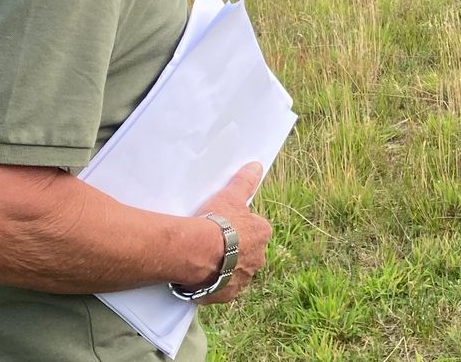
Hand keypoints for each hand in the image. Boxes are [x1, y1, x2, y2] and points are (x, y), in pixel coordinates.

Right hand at [188, 162, 272, 304]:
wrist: (197, 251)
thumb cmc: (217, 222)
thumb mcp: (231, 197)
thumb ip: (245, 182)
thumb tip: (256, 165)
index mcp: (262, 235)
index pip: (256, 230)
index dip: (240, 228)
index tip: (225, 226)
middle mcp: (258, 259)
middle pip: (247, 253)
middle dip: (234, 250)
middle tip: (213, 244)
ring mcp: (243, 279)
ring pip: (235, 273)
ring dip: (224, 269)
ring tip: (204, 261)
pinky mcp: (227, 294)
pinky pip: (221, 290)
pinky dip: (213, 285)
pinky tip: (200, 278)